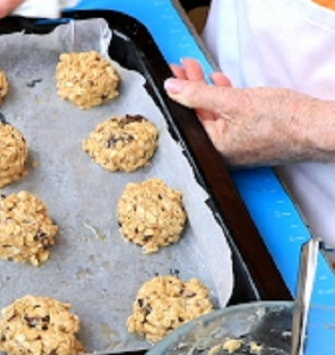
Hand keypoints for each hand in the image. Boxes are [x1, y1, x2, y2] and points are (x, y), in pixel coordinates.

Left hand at [165, 58, 332, 165]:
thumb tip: (172, 87)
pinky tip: (219, 83)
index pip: (185, 117)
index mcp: (213, 147)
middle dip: (189, 88)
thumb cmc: (283, 121)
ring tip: (197, 70)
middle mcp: (222, 150)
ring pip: (213, 113)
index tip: (172, 75)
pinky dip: (222, 98)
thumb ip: (198, 94)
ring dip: (204, 89)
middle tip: (182, 69)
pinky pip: (228, 116)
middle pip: (197, 115)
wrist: (318, 128)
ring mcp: (236, 144)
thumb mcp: (233, 101)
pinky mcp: (249, 137)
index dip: (177, 92)